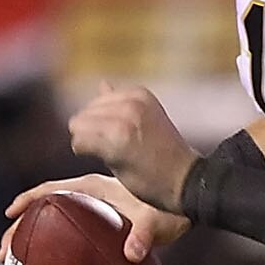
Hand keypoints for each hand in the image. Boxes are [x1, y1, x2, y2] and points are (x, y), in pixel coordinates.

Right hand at [5, 173, 188, 263]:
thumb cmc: (173, 208)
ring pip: (54, 218)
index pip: (52, 190)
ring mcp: (96, 207)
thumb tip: (132, 254)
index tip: (9, 214)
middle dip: (20, 228)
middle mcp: (91, 195)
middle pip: (44, 207)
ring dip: (32, 236)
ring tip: (13, 262)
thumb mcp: (158, 222)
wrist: (188, 201)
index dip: (28, 200)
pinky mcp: (103, 220)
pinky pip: (71, 228)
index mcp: (95, 189)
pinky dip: (54, 242)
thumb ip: (144, 235)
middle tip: (2, 254)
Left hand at [67, 84, 200, 211]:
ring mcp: (123, 120)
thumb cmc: (165, 156)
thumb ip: (120, 102)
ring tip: (115, 155)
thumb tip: (102, 83)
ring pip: (77, 128)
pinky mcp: (115, 139)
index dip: (101, 127)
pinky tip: (108, 161)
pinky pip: (79, 143)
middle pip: (82, 115)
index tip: (124, 140)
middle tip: (118, 150)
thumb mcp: (145, 118)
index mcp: (137, 94)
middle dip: (92, 134)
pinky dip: (87, 154)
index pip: (93, 104)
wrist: (186, 181)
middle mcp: (130, 102)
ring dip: (89, 145)